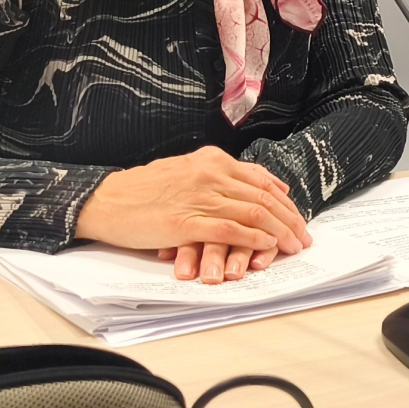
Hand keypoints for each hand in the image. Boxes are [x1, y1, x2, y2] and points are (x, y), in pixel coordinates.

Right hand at [76, 146, 310, 281]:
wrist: (105, 200)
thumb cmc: (143, 189)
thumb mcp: (186, 170)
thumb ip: (220, 175)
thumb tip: (256, 185)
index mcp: (213, 160)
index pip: (262, 181)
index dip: (285, 202)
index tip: (297, 218)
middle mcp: (211, 174)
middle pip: (263, 198)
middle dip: (289, 219)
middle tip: (303, 237)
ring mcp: (200, 198)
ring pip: (253, 213)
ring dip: (278, 232)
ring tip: (292, 246)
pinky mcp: (186, 222)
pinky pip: (230, 230)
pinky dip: (252, 239)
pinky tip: (266, 247)